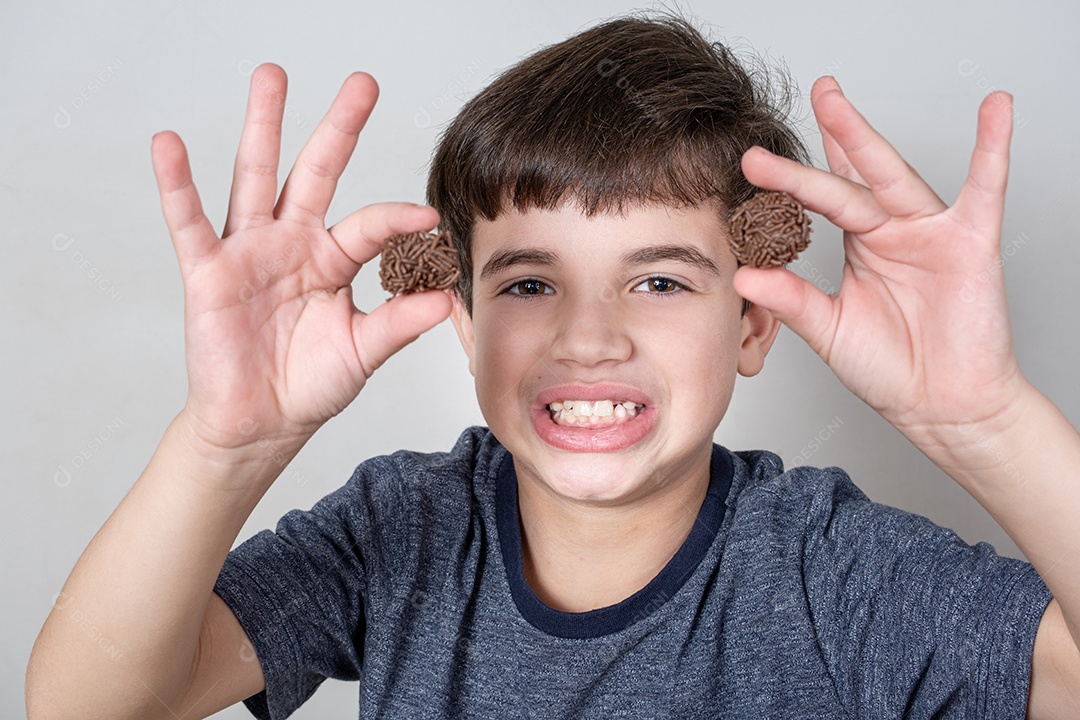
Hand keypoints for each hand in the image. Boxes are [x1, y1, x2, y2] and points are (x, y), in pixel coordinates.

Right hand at [151, 64, 450, 457]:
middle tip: (363, 83)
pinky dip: (176, 185)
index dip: (397, 219)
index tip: (427, 217)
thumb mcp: (363, 351)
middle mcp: (293, 243)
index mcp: (333, 260)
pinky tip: (168, 144)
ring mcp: (250, 251)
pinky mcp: (208, 271)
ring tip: (273, 77)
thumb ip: (399, 322)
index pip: (369, 225)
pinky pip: (190, 222)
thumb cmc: (311, 384)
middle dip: (338, 128)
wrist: (262, 423)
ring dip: (263, 127)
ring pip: (256, 177)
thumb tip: (447, 299)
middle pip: (317, 173)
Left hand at [735, 76, 1025, 445]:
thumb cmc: (891, 368)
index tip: (751, 162)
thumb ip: (790, 300)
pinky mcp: (970, 244)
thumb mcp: (829, 330)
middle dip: (831, 135)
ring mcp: (930, 232)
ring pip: (893, 176)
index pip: (820, 201)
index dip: (789, 180)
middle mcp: (892, 230)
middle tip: (811, 94)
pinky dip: (993, 149)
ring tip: (838, 100)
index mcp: (860, 245)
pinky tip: (994, 110)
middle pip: (853, 175)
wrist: (940, 406)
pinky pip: (987, 190)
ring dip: (865, 137)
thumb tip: (743, 276)